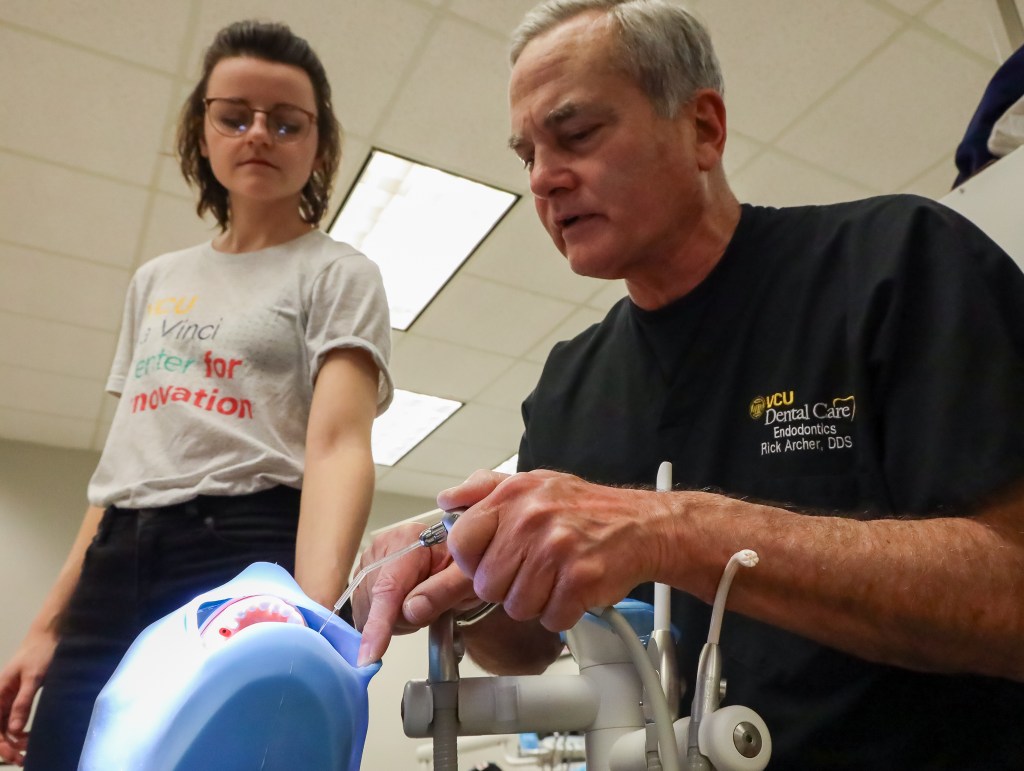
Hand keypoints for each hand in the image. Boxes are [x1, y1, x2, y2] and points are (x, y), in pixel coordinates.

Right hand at [0, 629, 57, 766]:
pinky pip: (15, 718)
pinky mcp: (21, 695)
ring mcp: (10, 697)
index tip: (14, 755)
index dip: (1, 743)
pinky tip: (29, 737)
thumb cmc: (41, 652)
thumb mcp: (33, 677)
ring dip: (14, 740)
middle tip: (23, 759)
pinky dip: (20, 730)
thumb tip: (14, 730)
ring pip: (5, 725)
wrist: (51, 634)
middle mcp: (0, 697)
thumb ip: (23, 702)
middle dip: (7, 746)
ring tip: (28, 751)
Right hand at [352, 523, 478, 665]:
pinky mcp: (362, 577)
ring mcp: (368, 562)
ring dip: (394, 620)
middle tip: (432, 606)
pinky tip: (404, 606)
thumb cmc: (463, 567)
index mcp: (408, 540)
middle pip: (377, 604)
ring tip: (420, 603)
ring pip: (367, 613)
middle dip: (404, 618)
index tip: (370, 653)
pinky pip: (364, 613)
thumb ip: (445, 591)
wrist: (455, 561)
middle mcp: (381, 548)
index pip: (388, 587)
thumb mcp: (466, 579)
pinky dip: (384, 619)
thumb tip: (411, 611)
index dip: (379, 622)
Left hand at [438, 469, 666, 632]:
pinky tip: (572, 591)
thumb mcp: (532, 484)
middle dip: (508, 587)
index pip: (462, 542)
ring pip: (517, 606)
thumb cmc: (584, 509)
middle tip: (533, 571)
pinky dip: (561, 613)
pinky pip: (551, 618)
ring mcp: (556, 549)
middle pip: (488, 584)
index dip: (473, 562)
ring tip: (554, 579)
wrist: (640, 525)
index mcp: (513, 495)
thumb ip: (484, 490)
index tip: (491, 562)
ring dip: (536, 602)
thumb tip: (446, 499)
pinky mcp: (580, 579)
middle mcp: (531, 519)